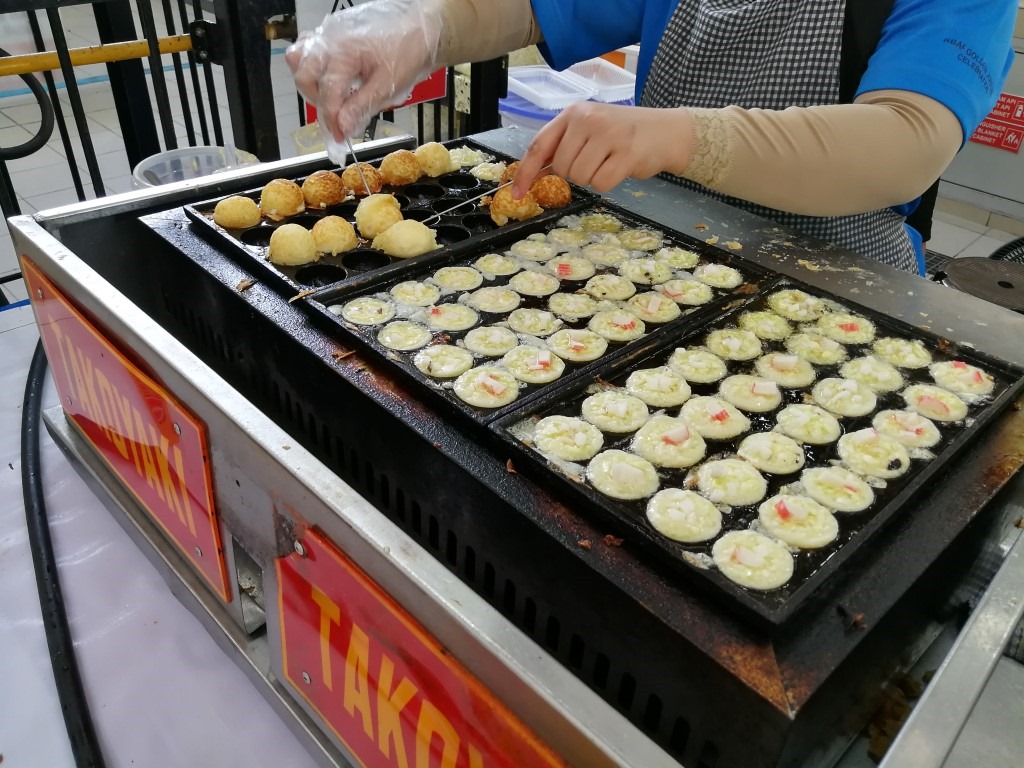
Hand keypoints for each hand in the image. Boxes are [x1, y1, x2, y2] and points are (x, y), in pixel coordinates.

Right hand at [286, 0, 441, 142]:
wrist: (418, 32)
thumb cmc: (407, 53)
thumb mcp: (388, 85)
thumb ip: (362, 106)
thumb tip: (343, 126)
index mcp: (345, 53)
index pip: (328, 93)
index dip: (332, 120)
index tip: (340, 138)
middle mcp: (330, 41)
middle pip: (305, 77)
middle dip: (318, 103)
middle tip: (337, 119)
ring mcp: (327, 36)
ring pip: (298, 60)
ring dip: (310, 84)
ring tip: (333, 99)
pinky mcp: (330, 36)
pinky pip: (306, 48)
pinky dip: (309, 65)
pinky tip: (326, 80)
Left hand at [512, 103, 693, 197]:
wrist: (665, 131)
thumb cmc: (623, 133)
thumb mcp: (589, 130)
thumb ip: (561, 147)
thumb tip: (531, 174)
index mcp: (573, 113)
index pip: (540, 145)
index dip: (525, 172)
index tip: (516, 193)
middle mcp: (588, 119)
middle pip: (562, 167)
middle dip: (575, 173)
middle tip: (595, 161)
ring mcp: (608, 135)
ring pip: (581, 178)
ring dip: (593, 178)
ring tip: (609, 162)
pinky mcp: (626, 153)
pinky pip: (601, 183)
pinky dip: (608, 183)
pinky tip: (620, 167)